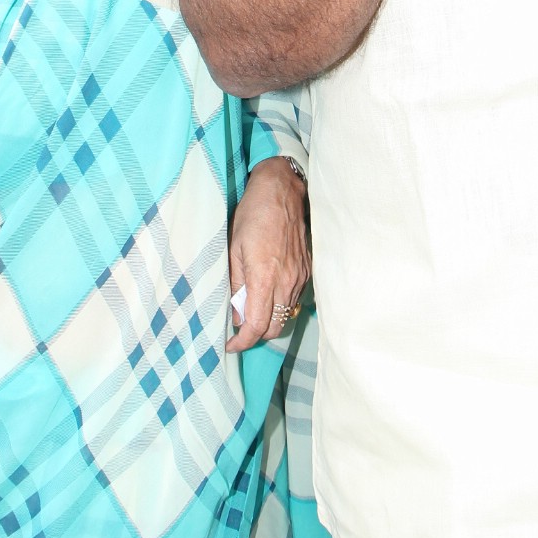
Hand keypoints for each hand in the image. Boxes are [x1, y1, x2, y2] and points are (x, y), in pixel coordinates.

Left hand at [226, 156, 309, 351]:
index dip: (243, 342)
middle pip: (274, 328)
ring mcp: (300, 277)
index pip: (258, 326)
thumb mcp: (233, 248)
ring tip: (250, 308)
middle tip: (238, 327)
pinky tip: (266, 292)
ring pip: (285, 314)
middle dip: (256, 335)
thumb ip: (236, 285)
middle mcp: (287, 281)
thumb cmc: (252, 215)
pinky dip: (279, 304)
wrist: (282, 192)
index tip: (231, 345)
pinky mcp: (307, 270)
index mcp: (265, 277)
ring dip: (268, 319)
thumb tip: (237, 315)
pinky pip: (293, 298)